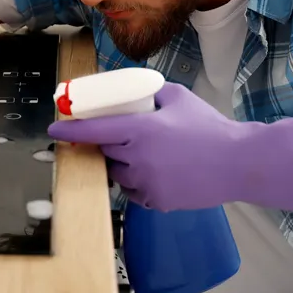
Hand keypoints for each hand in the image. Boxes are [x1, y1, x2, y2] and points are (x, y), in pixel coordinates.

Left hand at [47, 82, 246, 210]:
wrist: (238, 163)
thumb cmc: (210, 128)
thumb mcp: (178, 98)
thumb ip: (152, 93)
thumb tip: (135, 90)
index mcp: (140, 130)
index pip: (93, 131)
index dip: (70, 130)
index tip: (54, 129)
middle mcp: (137, 158)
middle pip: (106, 152)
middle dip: (111, 145)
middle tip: (130, 137)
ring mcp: (146, 183)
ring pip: (120, 174)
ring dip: (125, 165)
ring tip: (153, 156)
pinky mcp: (156, 202)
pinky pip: (136, 192)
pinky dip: (141, 183)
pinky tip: (163, 172)